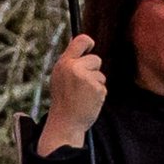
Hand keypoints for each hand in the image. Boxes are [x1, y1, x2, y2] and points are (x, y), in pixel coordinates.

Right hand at [38, 34, 105, 154]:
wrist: (65, 123)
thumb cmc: (64, 102)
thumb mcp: (61, 78)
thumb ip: (71, 64)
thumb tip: (83, 45)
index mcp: (63, 64)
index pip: (81, 41)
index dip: (88, 42)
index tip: (91, 46)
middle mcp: (73, 68)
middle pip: (95, 59)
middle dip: (93, 71)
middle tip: (82, 86)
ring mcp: (85, 78)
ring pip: (100, 75)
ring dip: (96, 85)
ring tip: (83, 96)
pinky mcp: (96, 88)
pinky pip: (103, 87)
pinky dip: (99, 95)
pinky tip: (88, 102)